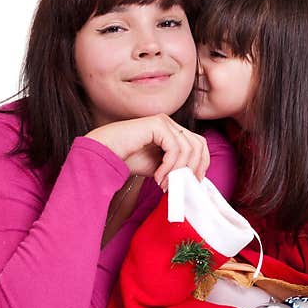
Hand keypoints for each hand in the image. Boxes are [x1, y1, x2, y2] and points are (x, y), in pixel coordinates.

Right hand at [85, 114, 209, 189]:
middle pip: (199, 144)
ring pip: (188, 148)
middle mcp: (171, 123)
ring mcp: (164, 121)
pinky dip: (169, 166)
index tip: (193, 183)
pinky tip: (157, 176)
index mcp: (173, 131)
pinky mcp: (157, 124)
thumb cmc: (128, 158)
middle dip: (193, 168)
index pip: (199, 144)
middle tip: (180, 186)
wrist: (105, 152)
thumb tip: (193, 179)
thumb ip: (176, 168)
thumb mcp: (159, 166)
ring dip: (178, 171)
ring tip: (164, 184)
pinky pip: (174, 148)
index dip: (201, 164)